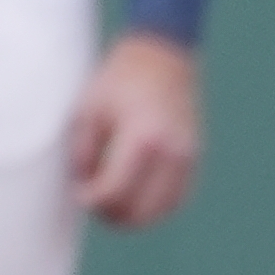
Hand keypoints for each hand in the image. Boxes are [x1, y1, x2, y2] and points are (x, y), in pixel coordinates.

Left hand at [71, 32, 202, 227]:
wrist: (162, 58)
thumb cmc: (119, 80)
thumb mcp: (89, 109)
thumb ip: (84, 151)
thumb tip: (84, 187)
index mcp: (143, 139)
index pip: (116, 192)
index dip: (93, 201)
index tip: (79, 195)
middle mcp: (172, 154)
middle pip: (142, 211)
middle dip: (113, 215)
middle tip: (92, 202)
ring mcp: (189, 159)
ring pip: (163, 211)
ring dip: (135, 216)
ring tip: (110, 203)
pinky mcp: (195, 159)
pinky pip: (177, 199)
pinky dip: (155, 207)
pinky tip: (134, 198)